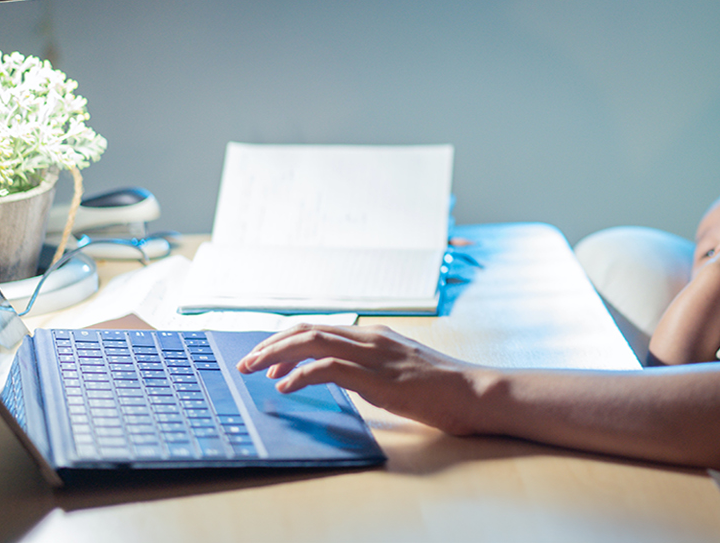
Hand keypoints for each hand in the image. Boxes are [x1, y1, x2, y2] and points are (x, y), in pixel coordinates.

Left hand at [237, 324, 484, 433]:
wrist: (473, 391)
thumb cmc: (444, 388)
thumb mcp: (402, 371)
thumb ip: (375, 369)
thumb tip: (347, 380)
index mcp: (376, 336)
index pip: (321, 328)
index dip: (288, 340)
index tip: (267, 359)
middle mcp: (371, 338)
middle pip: (309, 330)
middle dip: (271, 344)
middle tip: (246, 362)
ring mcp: (374, 355)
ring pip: (313, 343)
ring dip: (276, 355)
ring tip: (253, 370)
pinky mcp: (377, 378)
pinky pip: (329, 369)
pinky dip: (301, 375)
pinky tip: (285, 387)